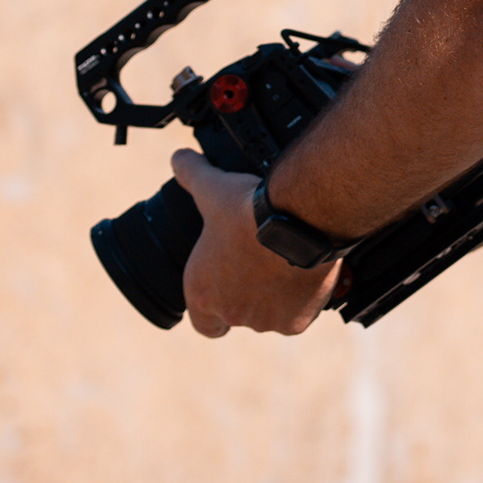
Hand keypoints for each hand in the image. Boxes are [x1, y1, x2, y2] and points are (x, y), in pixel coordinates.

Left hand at [173, 149, 342, 338]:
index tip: (225, 293)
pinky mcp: (296, 322)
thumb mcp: (212, 188)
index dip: (212, 311)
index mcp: (203, 293)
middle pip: (240, 315)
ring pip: (271, 316)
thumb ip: (192, 175)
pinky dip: (303, 299)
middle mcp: (231, 313)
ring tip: (284, 263)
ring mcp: (265, 321)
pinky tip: (303, 272)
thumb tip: (179, 158)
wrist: (297, 221)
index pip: (203, 323)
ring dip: (276, 297)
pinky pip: (298, 315)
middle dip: (251, 294)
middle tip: (262, 265)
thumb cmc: (250, 211)